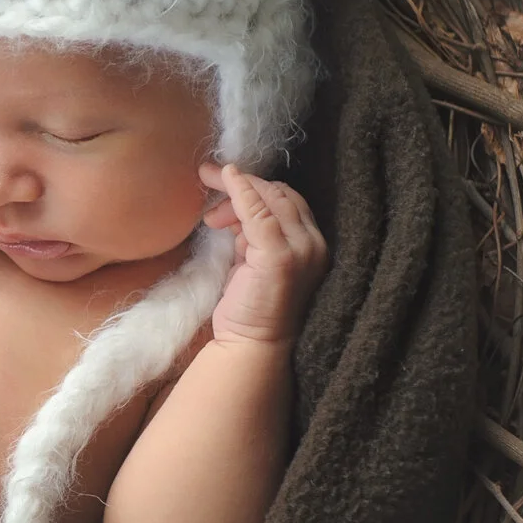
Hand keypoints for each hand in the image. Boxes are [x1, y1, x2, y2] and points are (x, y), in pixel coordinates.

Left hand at [198, 163, 328, 345]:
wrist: (253, 344)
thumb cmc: (250, 307)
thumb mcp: (254, 262)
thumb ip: (253, 235)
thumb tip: (234, 210)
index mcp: (311, 245)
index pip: (287, 202)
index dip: (256, 189)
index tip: (224, 184)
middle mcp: (314, 244)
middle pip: (280, 195)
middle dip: (244, 183)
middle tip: (208, 178)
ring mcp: (301, 249)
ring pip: (270, 198)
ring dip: (236, 189)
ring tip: (208, 212)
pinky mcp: (279, 255)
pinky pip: (259, 211)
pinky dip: (241, 190)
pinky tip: (225, 178)